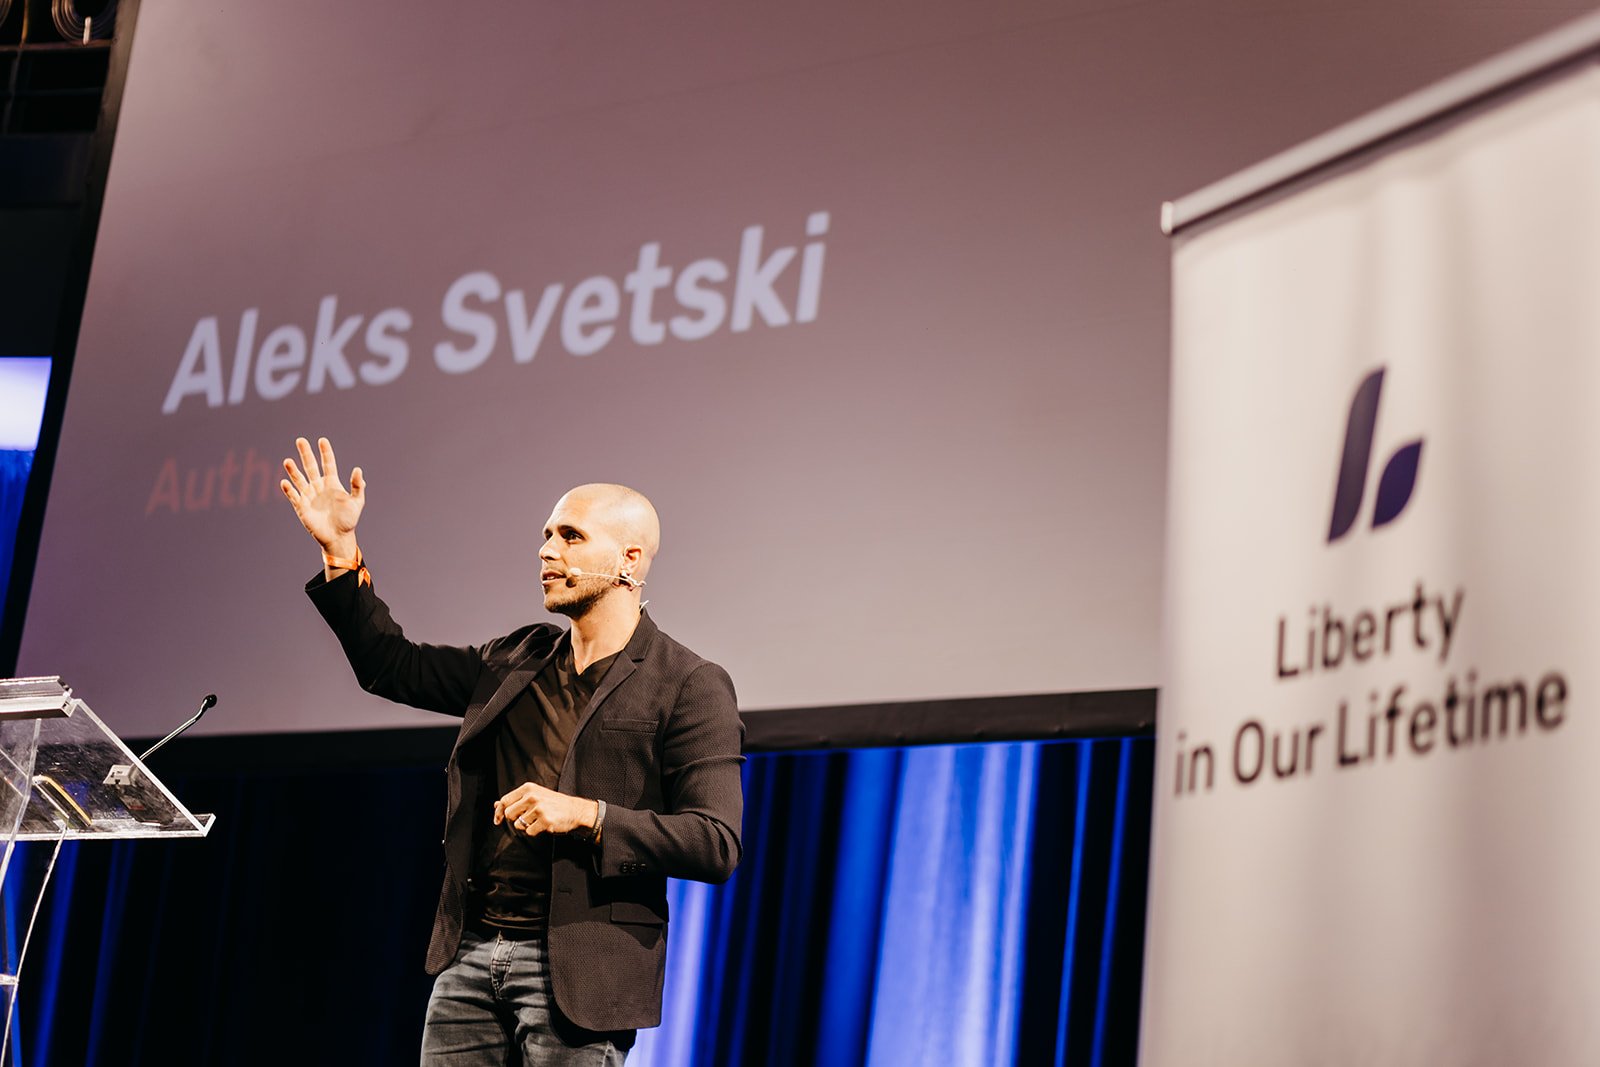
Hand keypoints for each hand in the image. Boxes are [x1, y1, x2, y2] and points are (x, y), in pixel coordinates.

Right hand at [280, 437, 364, 557]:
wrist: (339, 537)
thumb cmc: (349, 520)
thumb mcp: (357, 502)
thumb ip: (357, 486)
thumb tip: (358, 469)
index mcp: (332, 483)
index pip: (328, 464)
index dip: (325, 452)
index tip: (322, 440)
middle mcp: (319, 487)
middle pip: (311, 467)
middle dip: (306, 454)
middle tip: (300, 440)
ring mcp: (309, 496)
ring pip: (299, 479)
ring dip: (293, 470)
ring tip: (288, 461)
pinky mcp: (301, 507)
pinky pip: (294, 496)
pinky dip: (289, 490)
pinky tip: (285, 482)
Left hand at [494, 783, 598, 836]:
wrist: (575, 810)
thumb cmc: (553, 804)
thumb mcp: (534, 796)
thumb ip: (515, 800)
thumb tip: (496, 805)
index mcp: (528, 788)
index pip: (505, 801)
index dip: (499, 812)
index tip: (498, 820)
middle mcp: (532, 797)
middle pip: (509, 814)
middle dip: (515, 819)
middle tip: (527, 818)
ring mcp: (538, 809)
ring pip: (519, 824)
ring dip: (526, 826)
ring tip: (538, 820)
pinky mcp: (544, 821)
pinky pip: (529, 832)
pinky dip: (534, 832)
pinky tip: (543, 825)